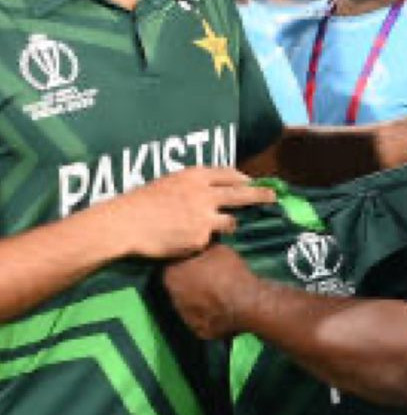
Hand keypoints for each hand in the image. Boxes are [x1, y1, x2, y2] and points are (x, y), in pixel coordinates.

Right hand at [89, 167, 276, 260]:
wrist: (124, 224)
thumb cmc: (139, 202)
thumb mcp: (168, 182)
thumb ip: (193, 184)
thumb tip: (213, 189)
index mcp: (195, 176)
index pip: (228, 174)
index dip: (242, 179)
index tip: (250, 182)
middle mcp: (205, 194)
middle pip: (242, 194)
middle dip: (261, 195)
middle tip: (274, 197)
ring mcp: (205, 217)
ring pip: (230, 222)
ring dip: (227, 224)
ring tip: (213, 226)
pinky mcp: (200, 238)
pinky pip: (208, 240)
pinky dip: (202, 240)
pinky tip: (184, 239)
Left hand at [162, 243, 262, 339]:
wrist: (248, 303)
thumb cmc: (230, 273)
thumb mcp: (217, 249)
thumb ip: (202, 250)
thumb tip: (200, 249)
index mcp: (172, 276)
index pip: (172, 266)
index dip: (186, 263)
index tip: (198, 262)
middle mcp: (173, 298)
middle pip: (179, 287)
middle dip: (190, 282)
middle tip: (209, 278)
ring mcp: (185, 318)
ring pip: (190, 305)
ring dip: (199, 300)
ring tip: (218, 294)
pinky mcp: (199, 331)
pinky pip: (203, 320)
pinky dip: (210, 315)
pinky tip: (223, 309)